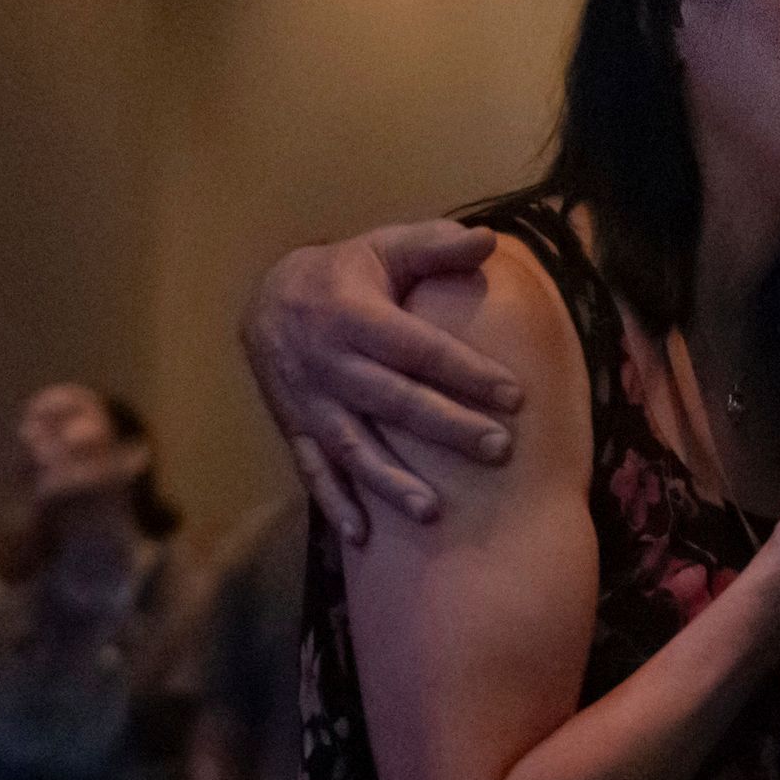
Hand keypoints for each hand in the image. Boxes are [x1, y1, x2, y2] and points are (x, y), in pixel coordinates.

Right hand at [238, 223, 517, 543]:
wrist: (265, 300)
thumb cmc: (343, 275)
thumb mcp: (382, 247)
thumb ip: (434, 246)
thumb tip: (489, 240)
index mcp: (352, 316)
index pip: (417, 348)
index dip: (465, 371)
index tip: (514, 395)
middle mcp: (328, 363)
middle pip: (393, 401)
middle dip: (446, 427)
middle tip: (498, 451)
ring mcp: (309, 402)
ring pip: (352, 446)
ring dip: (390, 481)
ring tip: (432, 511)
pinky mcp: (295, 429)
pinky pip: (313, 472)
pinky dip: (336, 504)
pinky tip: (363, 538)